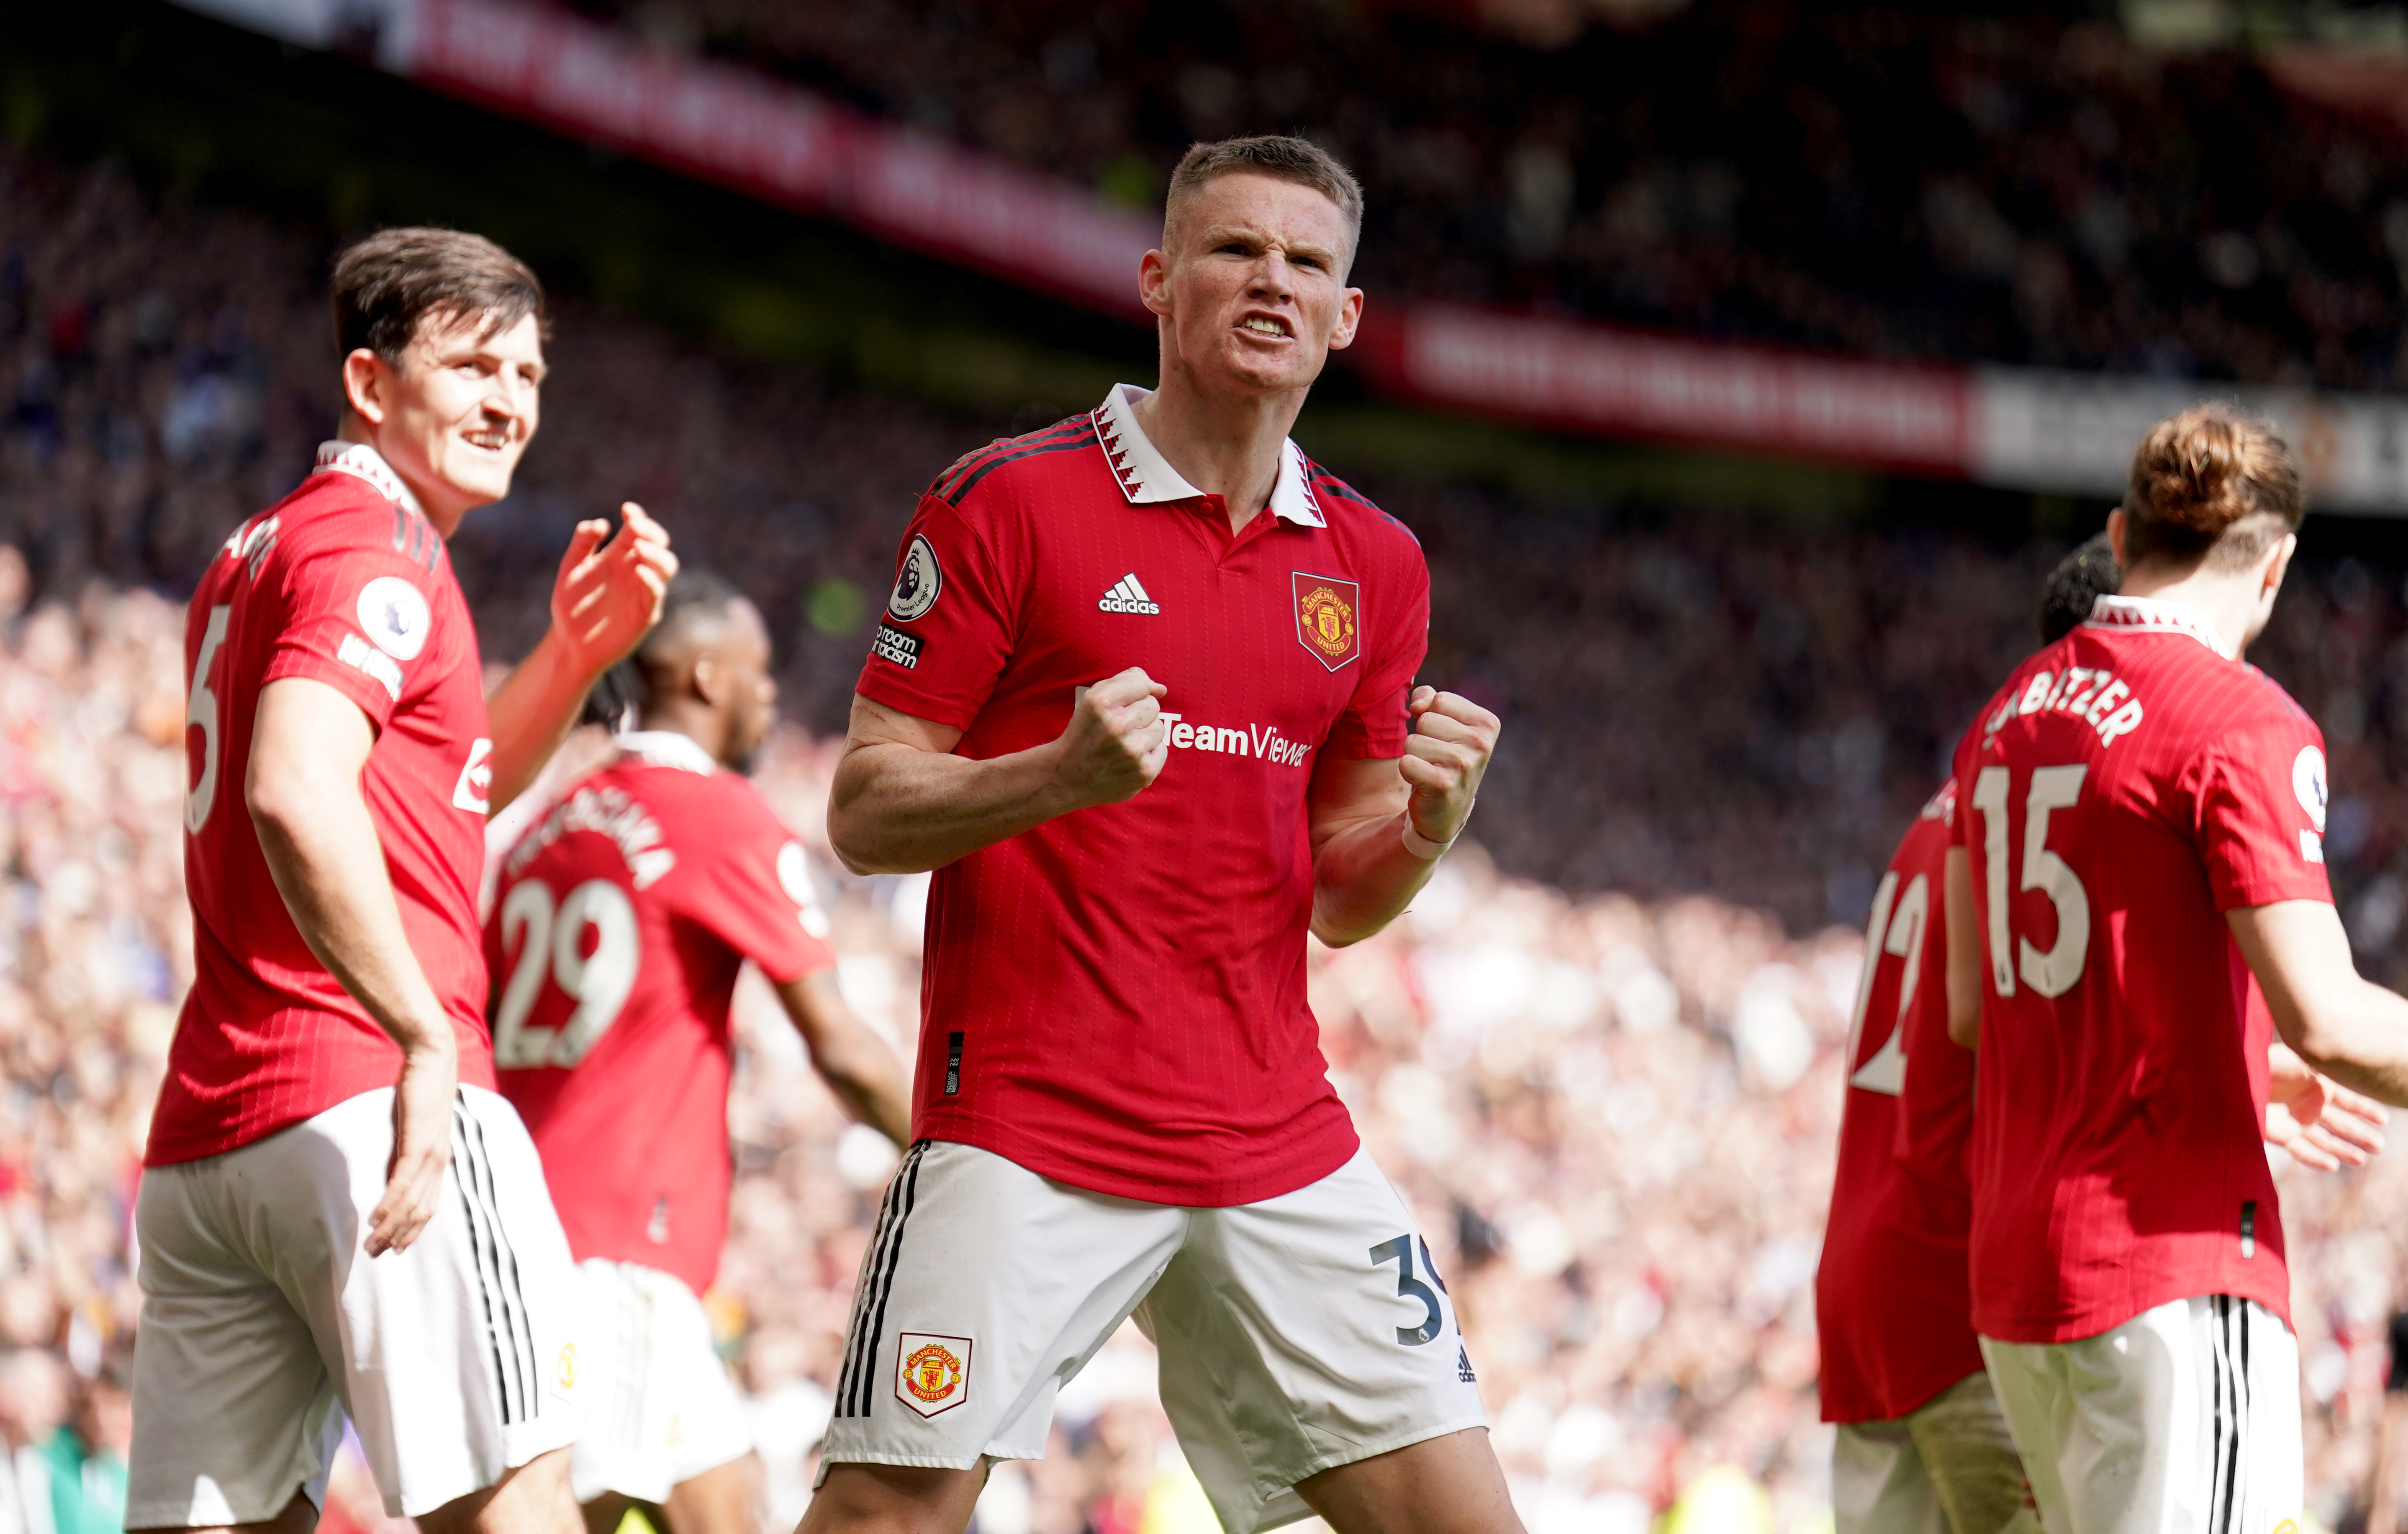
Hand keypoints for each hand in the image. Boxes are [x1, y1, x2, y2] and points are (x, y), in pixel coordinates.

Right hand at [368, 1042, 457, 1254]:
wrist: (431, 1056)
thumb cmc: (421, 1088)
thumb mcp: (413, 1125)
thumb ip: (406, 1148)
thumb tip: (394, 1167)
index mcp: (439, 1158)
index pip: (429, 1204)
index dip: (413, 1229)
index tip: (397, 1248)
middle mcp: (439, 1160)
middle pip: (421, 1211)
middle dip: (399, 1236)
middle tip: (377, 1254)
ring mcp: (432, 1152)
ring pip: (411, 1202)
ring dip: (391, 1227)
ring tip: (372, 1245)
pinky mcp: (419, 1142)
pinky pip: (403, 1181)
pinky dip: (390, 1203)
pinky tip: (376, 1218)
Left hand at [549, 503, 677, 678]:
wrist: (570, 642)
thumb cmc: (571, 605)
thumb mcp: (570, 568)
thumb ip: (582, 542)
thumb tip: (603, 523)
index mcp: (619, 556)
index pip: (638, 530)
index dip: (637, 517)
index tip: (626, 511)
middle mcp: (635, 571)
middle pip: (658, 544)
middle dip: (651, 531)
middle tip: (635, 527)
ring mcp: (642, 591)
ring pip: (666, 566)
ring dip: (656, 553)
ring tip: (638, 548)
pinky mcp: (645, 613)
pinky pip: (656, 593)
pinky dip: (652, 580)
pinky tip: (638, 571)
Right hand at [1053, 668, 1168, 808]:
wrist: (1067, 777)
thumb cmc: (1084, 733)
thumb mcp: (1092, 699)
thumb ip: (1126, 682)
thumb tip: (1161, 689)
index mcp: (1102, 702)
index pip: (1142, 683)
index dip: (1135, 692)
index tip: (1123, 704)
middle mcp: (1118, 725)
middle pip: (1153, 705)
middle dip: (1139, 713)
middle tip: (1118, 727)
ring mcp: (1132, 750)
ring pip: (1159, 727)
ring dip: (1145, 733)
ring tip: (1123, 743)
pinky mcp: (1144, 771)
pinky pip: (1162, 749)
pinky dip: (1149, 753)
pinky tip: (1129, 758)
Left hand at [1399, 687, 1497, 844]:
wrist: (1446, 810)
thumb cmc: (1444, 759)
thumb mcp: (1446, 724)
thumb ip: (1431, 700)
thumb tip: (1419, 701)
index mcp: (1487, 724)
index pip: (1440, 700)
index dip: (1431, 716)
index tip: (1442, 737)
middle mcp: (1481, 743)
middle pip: (1425, 719)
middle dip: (1423, 737)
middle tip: (1436, 757)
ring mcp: (1464, 765)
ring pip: (1413, 741)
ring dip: (1414, 756)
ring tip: (1430, 769)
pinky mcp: (1443, 785)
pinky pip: (1406, 762)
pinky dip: (1408, 772)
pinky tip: (1424, 782)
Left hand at [2267, 1042, 2386, 1171]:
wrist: (2240, 1075)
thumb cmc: (2271, 1062)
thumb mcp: (2306, 1061)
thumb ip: (2331, 1069)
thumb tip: (2356, 1069)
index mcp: (2318, 1085)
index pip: (2349, 1101)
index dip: (2366, 1110)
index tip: (2384, 1120)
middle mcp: (2309, 1105)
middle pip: (2340, 1125)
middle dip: (2360, 1135)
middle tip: (2379, 1146)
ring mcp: (2295, 1121)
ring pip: (2325, 1141)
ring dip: (2343, 1151)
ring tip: (2361, 1160)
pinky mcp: (2280, 1134)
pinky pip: (2302, 1150)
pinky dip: (2317, 1159)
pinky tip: (2333, 1165)